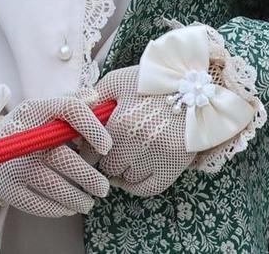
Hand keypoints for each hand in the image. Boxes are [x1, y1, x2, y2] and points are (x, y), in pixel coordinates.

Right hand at [0, 95, 110, 217]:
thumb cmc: (28, 130)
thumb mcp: (44, 111)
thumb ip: (72, 103)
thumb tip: (97, 99)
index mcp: (36, 109)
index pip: (70, 109)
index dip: (93, 128)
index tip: (107, 147)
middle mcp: (23, 134)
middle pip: (64, 158)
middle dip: (89, 178)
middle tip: (103, 188)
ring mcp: (12, 163)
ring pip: (54, 186)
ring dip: (77, 199)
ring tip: (88, 202)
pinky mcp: (6, 187)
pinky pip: (38, 203)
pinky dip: (57, 209)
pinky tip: (67, 208)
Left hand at [90, 67, 195, 197]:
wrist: (196, 84)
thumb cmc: (153, 81)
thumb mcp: (119, 80)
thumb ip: (93, 98)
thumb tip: (72, 119)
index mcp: (121, 121)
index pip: (90, 151)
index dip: (88, 150)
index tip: (90, 147)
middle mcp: (138, 142)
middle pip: (108, 166)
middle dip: (106, 158)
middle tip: (111, 149)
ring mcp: (158, 156)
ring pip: (126, 178)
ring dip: (123, 169)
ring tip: (129, 154)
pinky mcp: (174, 166)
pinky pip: (147, 189)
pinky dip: (137, 184)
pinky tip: (135, 172)